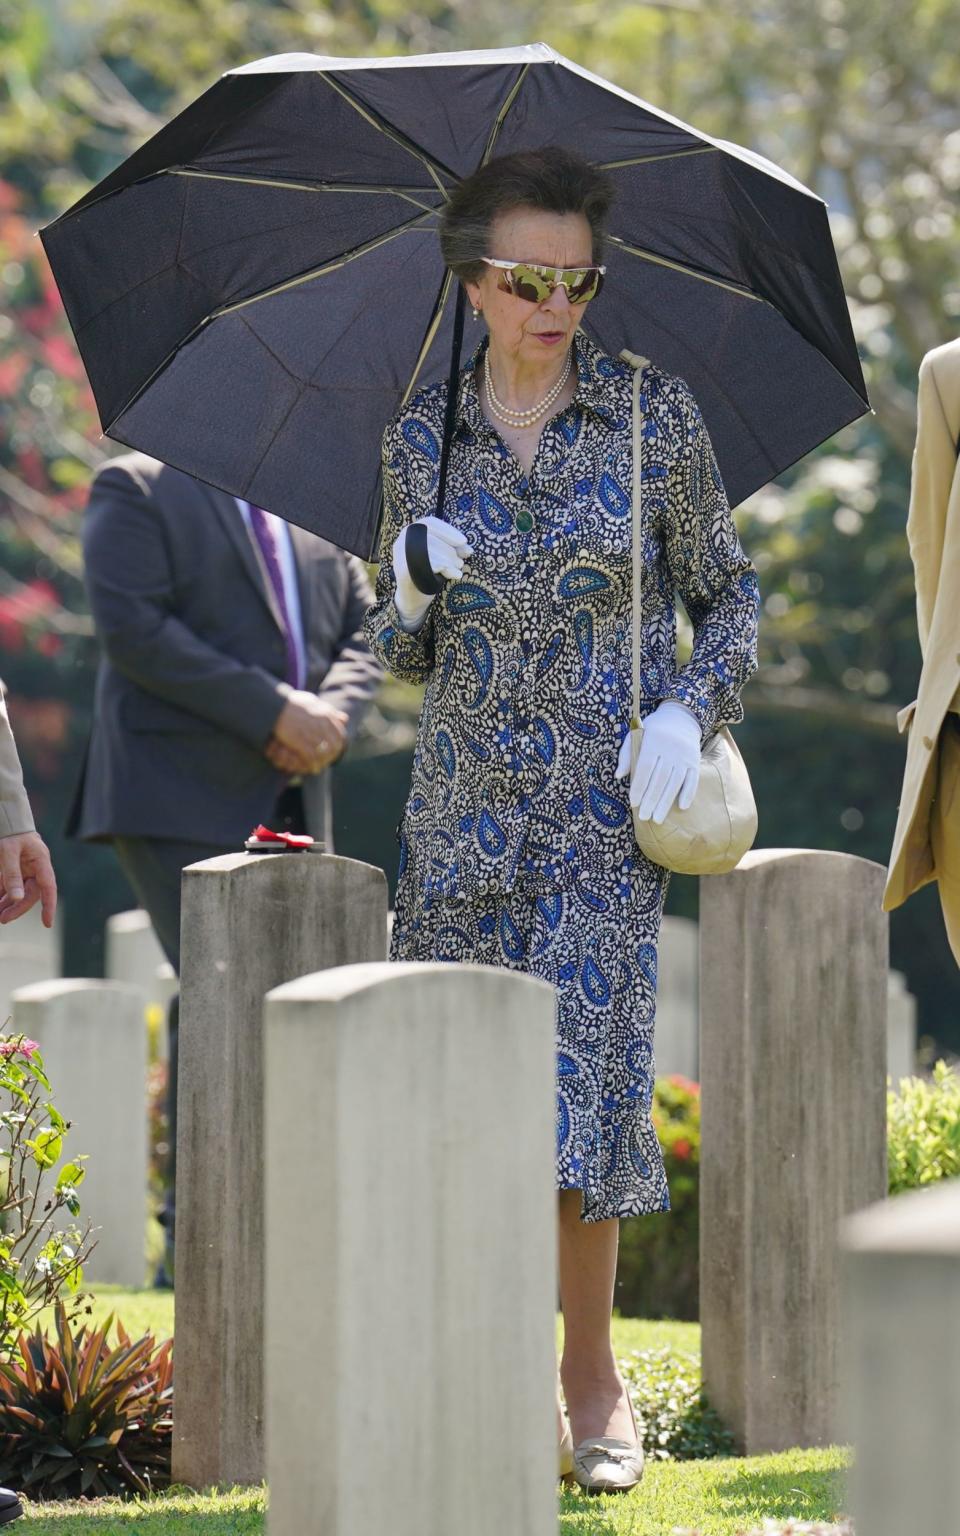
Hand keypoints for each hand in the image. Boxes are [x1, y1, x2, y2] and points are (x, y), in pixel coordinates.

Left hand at [0, 830, 57, 927]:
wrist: (5, 818)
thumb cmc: (9, 832)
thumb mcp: (7, 852)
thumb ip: (12, 875)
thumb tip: (17, 898)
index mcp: (41, 861)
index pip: (48, 888)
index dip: (49, 906)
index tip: (47, 923)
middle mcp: (36, 868)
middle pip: (30, 894)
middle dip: (17, 908)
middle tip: (2, 920)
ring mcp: (25, 869)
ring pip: (19, 892)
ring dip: (8, 904)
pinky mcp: (15, 869)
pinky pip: (10, 886)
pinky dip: (3, 895)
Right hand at [270, 692, 347, 774]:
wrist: (275, 704)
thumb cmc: (292, 703)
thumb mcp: (314, 702)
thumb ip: (330, 711)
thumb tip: (345, 719)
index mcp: (326, 713)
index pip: (340, 733)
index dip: (339, 744)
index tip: (336, 750)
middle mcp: (321, 723)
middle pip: (334, 744)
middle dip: (332, 755)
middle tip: (328, 762)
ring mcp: (311, 732)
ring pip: (323, 752)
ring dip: (322, 762)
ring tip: (319, 768)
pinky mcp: (300, 740)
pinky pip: (311, 756)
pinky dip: (312, 764)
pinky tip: (311, 769)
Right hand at [392, 516, 471, 626]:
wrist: (413, 599)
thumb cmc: (428, 574)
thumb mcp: (442, 558)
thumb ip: (453, 550)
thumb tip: (468, 549)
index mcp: (411, 533)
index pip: (430, 523)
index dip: (448, 531)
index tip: (464, 541)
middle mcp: (402, 541)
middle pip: (431, 536)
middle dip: (450, 549)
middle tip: (461, 562)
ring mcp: (400, 555)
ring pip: (429, 549)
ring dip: (448, 559)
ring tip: (458, 570)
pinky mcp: (402, 570)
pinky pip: (426, 563)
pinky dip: (444, 568)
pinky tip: (454, 575)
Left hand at [615, 700, 701, 823]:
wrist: (682, 717)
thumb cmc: (653, 729)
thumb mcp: (636, 733)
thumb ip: (626, 754)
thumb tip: (618, 775)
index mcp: (653, 740)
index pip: (645, 767)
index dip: (639, 787)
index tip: (634, 803)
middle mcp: (671, 748)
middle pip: (660, 778)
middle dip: (651, 800)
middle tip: (644, 817)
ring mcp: (685, 755)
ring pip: (675, 782)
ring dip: (666, 802)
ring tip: (657, 819)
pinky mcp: (695, 760)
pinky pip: (693, 779)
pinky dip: (688, 793)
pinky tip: (681, 807)